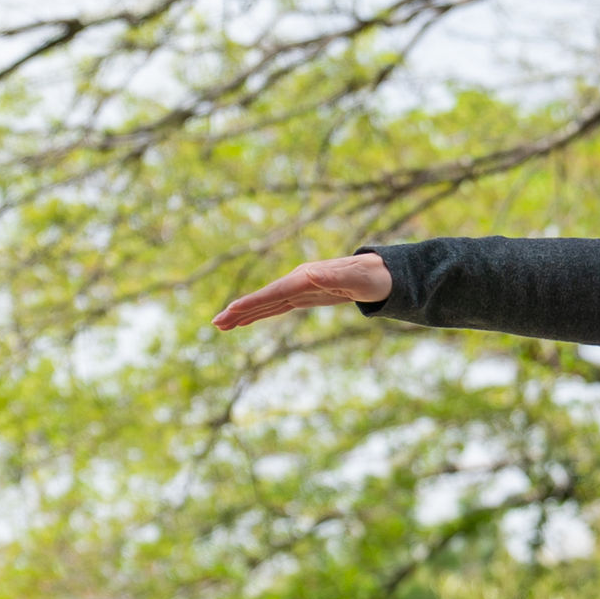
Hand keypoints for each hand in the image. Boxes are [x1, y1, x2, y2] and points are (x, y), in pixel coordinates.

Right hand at [212, 252, 391, 328]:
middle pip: (265, 298)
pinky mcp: (305, 295)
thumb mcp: (357, 278)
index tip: (232, 310)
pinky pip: (277, 306)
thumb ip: (334, 276)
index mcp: (307, 277)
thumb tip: (311, 274)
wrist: (383, 273)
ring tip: (222, 325)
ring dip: (245, 314)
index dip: (253, 302)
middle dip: (240, 310)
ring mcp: (301, 287)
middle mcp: (300, 280)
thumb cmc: (373, 276)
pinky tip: (247, 320)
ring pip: (267, 303)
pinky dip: (260, 313)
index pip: (275, 293)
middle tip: (216, 323)